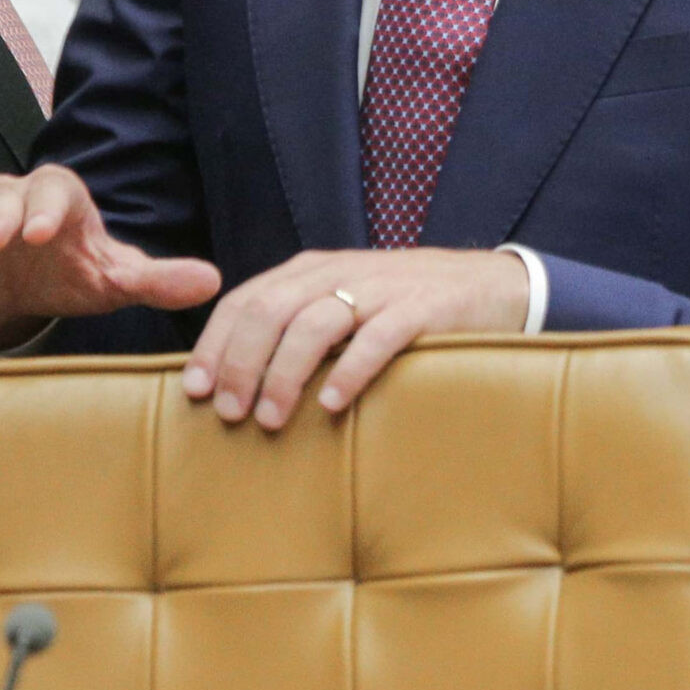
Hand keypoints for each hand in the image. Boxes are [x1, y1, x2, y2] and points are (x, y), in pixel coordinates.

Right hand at [0, 164, 220, 343]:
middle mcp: (13, 206)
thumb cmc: (75, 275)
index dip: (47, 208)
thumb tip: (212, 282)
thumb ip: (158, 279)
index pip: (55, 192)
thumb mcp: (116, 279)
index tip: (44, 233)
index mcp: (59, 204)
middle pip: (3, 196)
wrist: (26, 297)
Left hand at [183, 247, 528, 428]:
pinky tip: (331, 403)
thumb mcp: (346, 304)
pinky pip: (378, 337)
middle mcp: (342, 272)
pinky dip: (349, 370)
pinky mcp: (423, 308)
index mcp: (313, 270)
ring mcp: (383, 288)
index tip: (196, 390)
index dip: (216, 344)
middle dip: (242, 363)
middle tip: (229, 414)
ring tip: (270, 419)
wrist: (494, 286)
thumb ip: (300, 326)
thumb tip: (237, 381)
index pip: (247, 299)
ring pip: (316, 323)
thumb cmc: (406, 307)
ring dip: (285, 374)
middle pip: (272, 311)